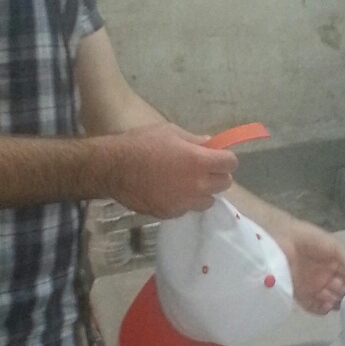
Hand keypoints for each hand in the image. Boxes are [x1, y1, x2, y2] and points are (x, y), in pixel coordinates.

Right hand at [102, 123, 237, 216]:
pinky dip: (184, 201)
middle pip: (225, 184)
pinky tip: (169, 191)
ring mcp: (184, 203)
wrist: (114, 168)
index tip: (217, 155)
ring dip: (203, 191)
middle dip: (217, 174)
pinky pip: (187, 209)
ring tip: (187, 182)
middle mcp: (197, 185)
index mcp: (199, 161)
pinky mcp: (171, 214)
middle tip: (203, 168)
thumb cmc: (141, 144)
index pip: (230, 163)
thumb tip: (210, 144)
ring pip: (208, 201)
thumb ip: (194, 140)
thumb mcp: (170, 132)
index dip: (225, 158)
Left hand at [273, 218, 344, 314]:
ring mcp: (312, 287)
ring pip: (329, 301)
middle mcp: (325, 277)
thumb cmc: (309, 239)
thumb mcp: (333, 247)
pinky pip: (313, 307)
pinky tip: (327, 306)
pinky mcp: (300, 295)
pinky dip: (321, 309)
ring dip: (335, 303)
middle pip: (340, 292)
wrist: (280, 240)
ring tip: (337, 301)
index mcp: (334, 264)